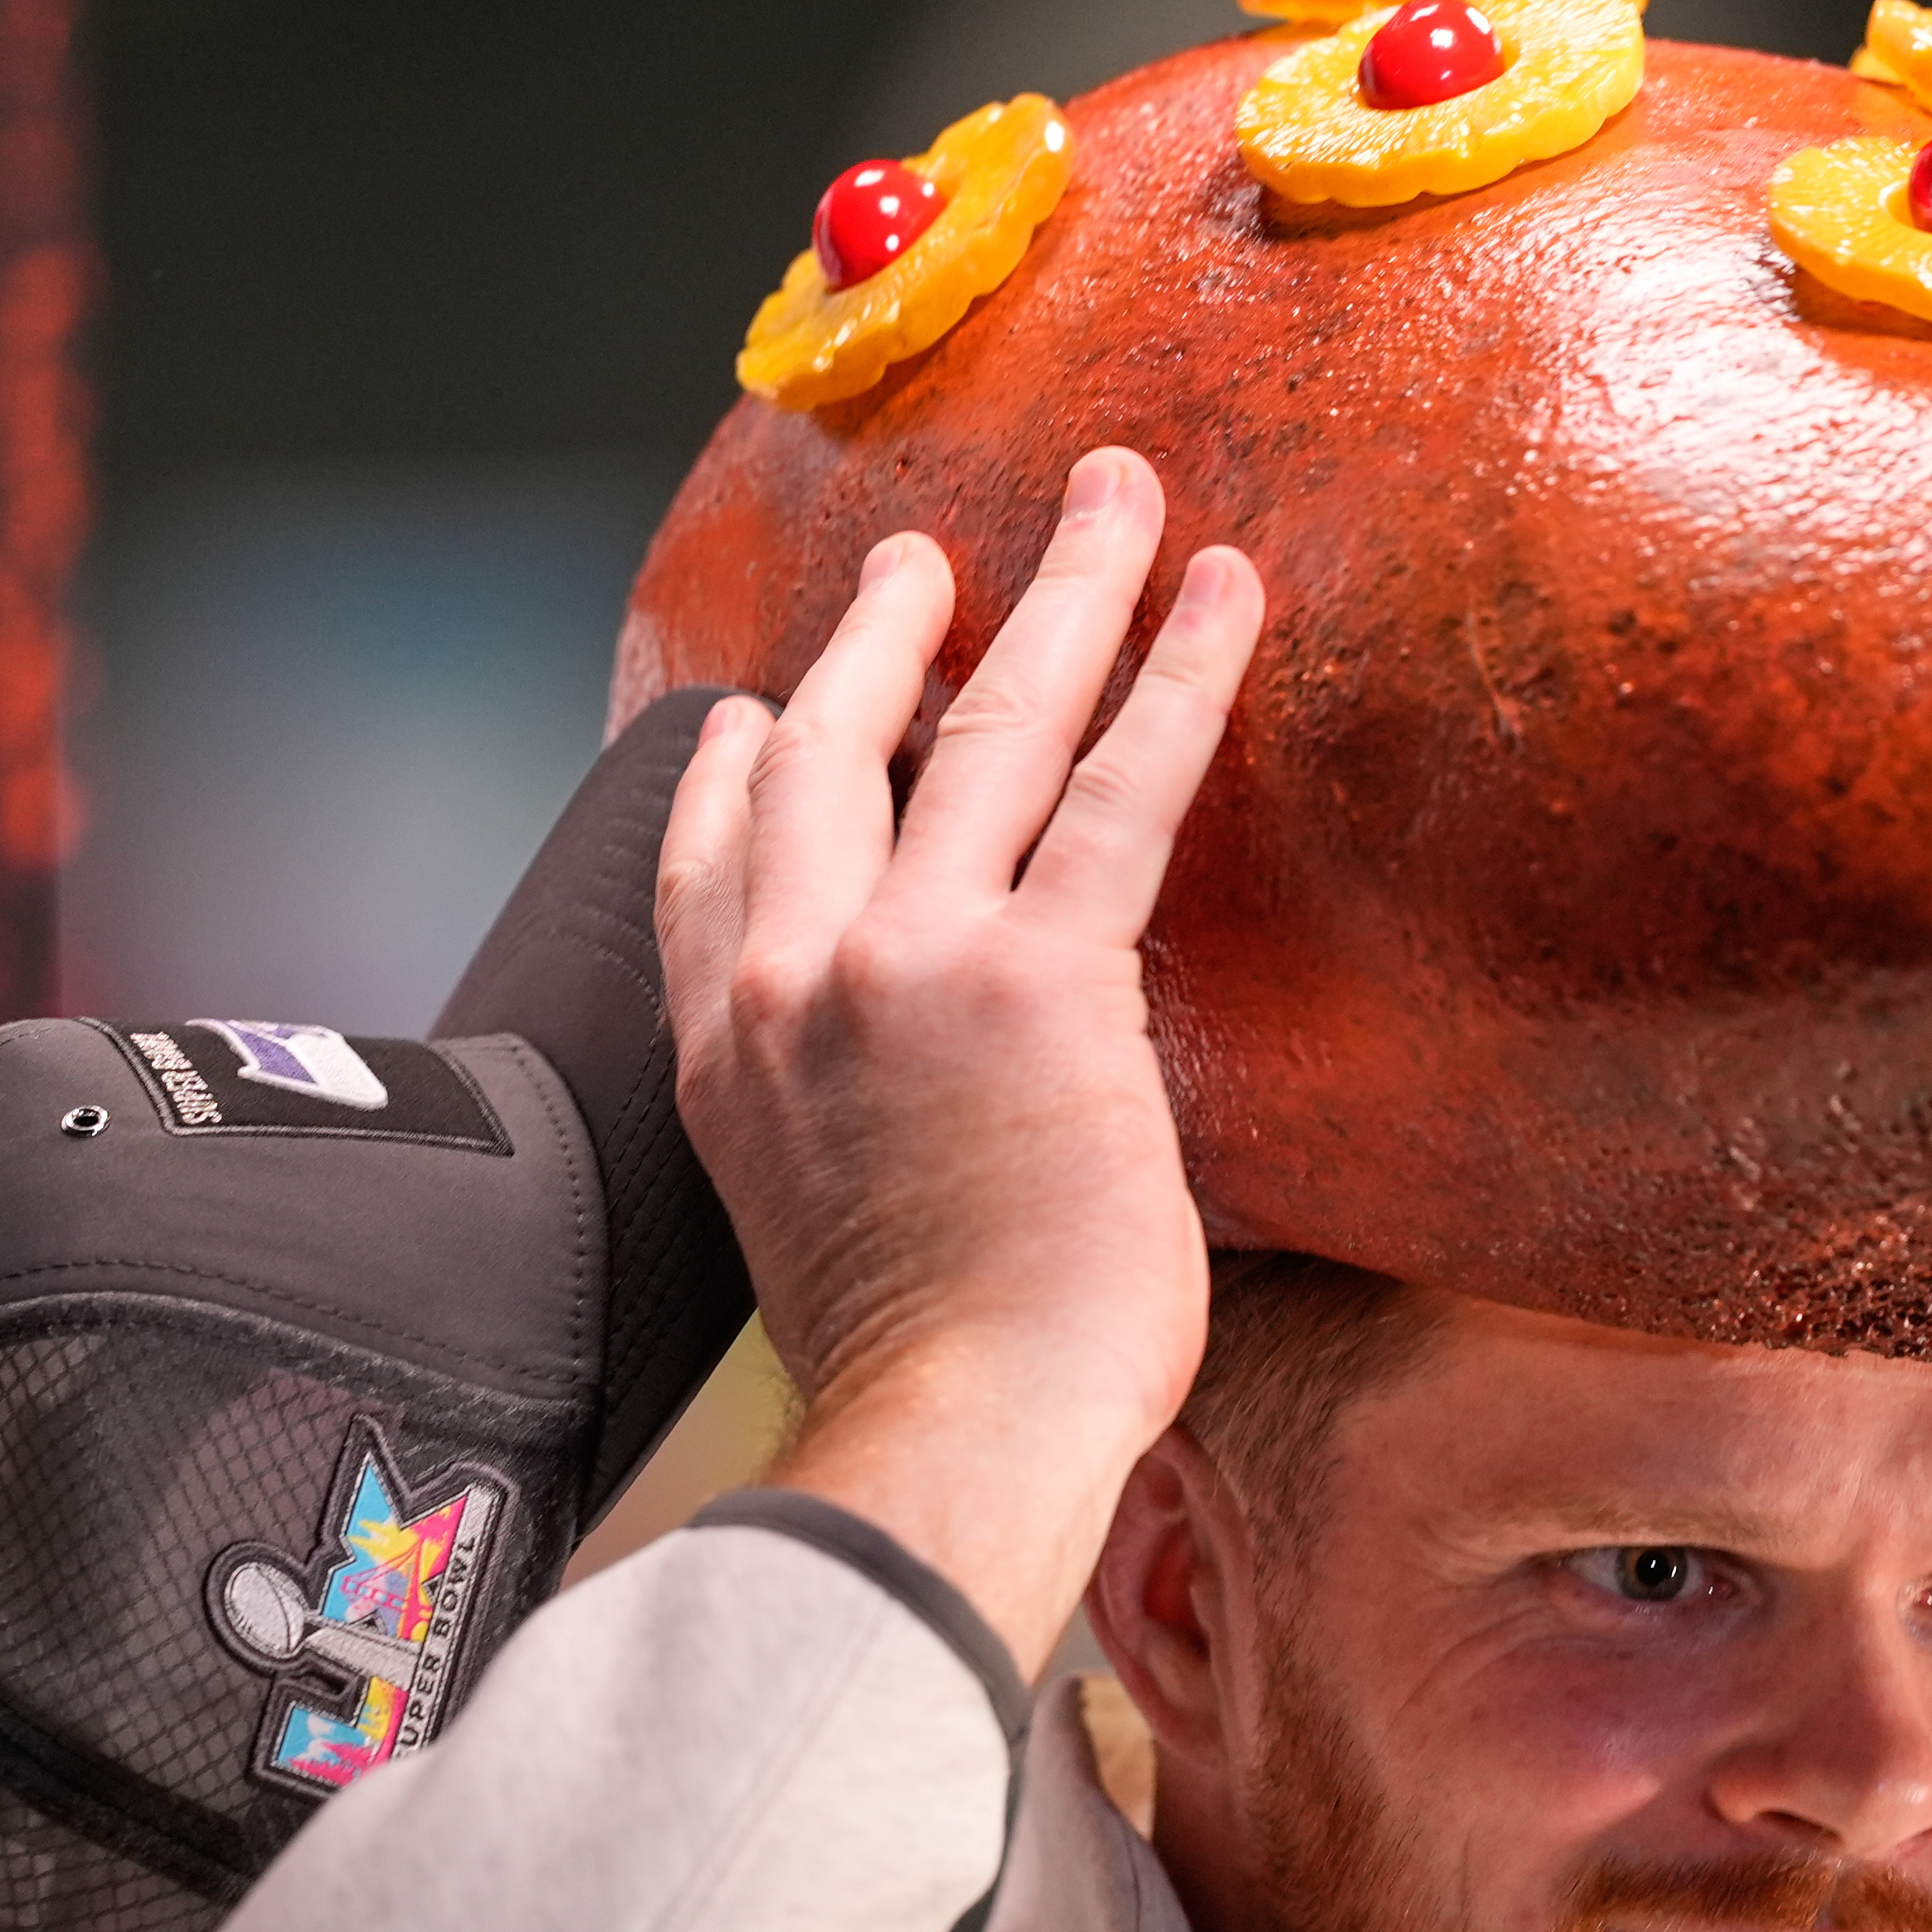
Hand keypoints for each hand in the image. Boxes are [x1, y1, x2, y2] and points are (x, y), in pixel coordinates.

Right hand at [655, 448, 1263, 1673]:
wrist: (953, 1435)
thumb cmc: (917, 1380)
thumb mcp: (816, 1233)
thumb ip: (842, 1139)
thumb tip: (916, 1135)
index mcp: (730, 1059)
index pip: (708, 863)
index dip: (737, 765)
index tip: (765, 704)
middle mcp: (796, 981)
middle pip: (829, 746)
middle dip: (880, 627)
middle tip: (929, 554)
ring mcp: (909, 962)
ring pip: (989, 724)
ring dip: (1060, 591)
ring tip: (1115, 496)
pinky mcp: (1040, 978)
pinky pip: (1122, 789)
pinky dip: (1178, 677)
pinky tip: (1224, 595)